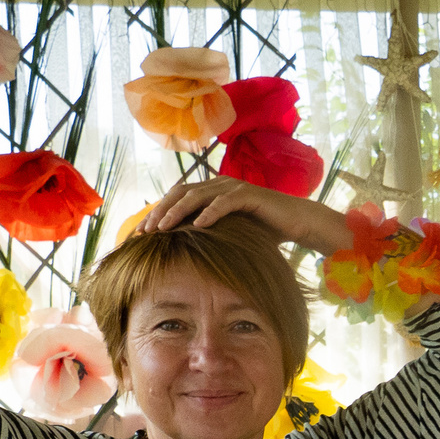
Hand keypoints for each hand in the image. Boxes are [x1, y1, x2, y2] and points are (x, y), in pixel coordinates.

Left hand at [139, 176, 349, 255]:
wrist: (297, 221)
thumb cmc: (265, 230)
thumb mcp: (231, 232)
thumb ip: (210, 234)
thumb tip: (185, 253)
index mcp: (211, 191)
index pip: (177, 198)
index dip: (158, 212)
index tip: (142, 233)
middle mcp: (218, 185)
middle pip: (180, 193)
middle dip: (160, 211)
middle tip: (145, 231)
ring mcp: (233, 188)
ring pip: (197, 196)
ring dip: (178, 211)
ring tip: (163, 227)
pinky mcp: (249, 195)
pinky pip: (225, 202)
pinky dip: (210, 213)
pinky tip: (198, 225)